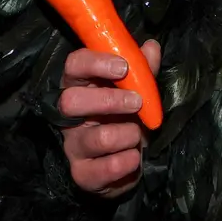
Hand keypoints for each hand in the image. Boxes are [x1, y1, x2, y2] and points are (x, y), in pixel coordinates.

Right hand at [59, 39, 160, 197]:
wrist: (128, 163)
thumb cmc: (128, 118)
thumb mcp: (137, 91)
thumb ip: (143, 71)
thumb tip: (151, 47)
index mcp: (81, 87)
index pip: (74, 66)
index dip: (96, 63)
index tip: (123, 67)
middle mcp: (69, 116)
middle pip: (71, 101)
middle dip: (109, 101)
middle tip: (137, 103)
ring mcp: (73, 146)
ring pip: (96, 138)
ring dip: (128, 134)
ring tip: (138, 135)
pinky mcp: (82, 174)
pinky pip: (104, 169)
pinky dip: (127, 162)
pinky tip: (134, 157)